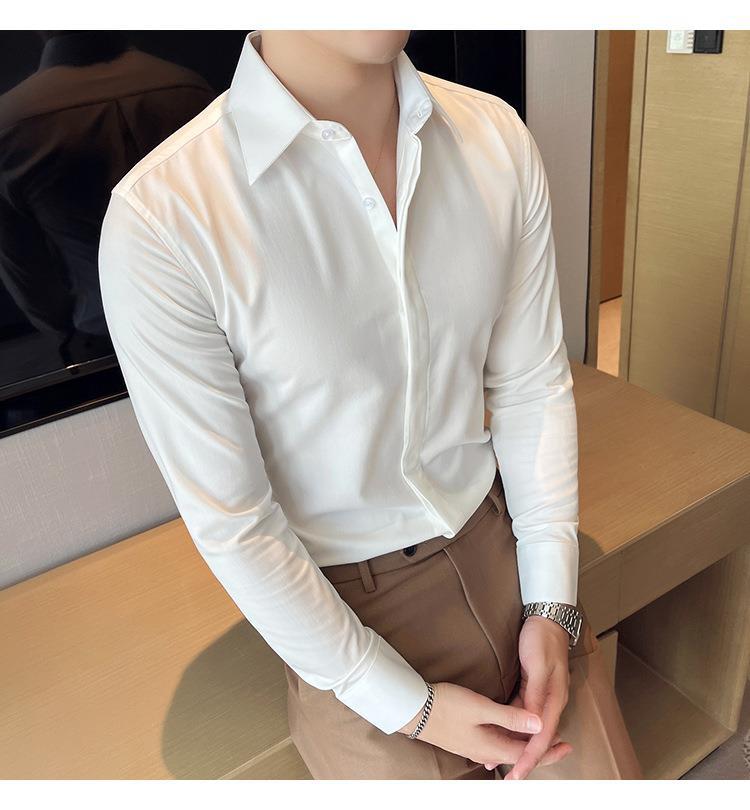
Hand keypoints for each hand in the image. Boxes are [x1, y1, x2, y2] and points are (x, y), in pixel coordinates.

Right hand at [396, 679, 569, 771]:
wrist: (415, 709)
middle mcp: (485, 752)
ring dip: (525, 744)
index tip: (566, 745)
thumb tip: (539, 724)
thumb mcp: (481, 708)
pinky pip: (495, 744)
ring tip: (539, 736)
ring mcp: (474, 747)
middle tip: (561, 743)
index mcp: (492, 746)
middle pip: (519, 754)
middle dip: (540, 749)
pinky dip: (509, 741)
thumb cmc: (447, 706)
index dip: (548, 750)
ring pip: (507, 749)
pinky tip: (509, 736)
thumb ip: (511, 717)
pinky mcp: (466, 739)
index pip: (527, 753)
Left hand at [487, 615, 573, 778]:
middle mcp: (550, 701)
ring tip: (499, 759)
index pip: (542, 736)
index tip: (518, 773)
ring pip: (529, 727)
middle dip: (523, 757)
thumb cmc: (542, 639)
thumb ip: (534, 694)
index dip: (530, 757)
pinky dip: (513, 725)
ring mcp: (542, 696)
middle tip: (508, 775)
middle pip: (537, 737)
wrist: (545, 618)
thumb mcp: (537, 665)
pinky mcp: (532, 689)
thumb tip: (532, 722)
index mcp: (555, 698)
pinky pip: (523, 714)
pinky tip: (502, 731)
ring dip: (516, 742)